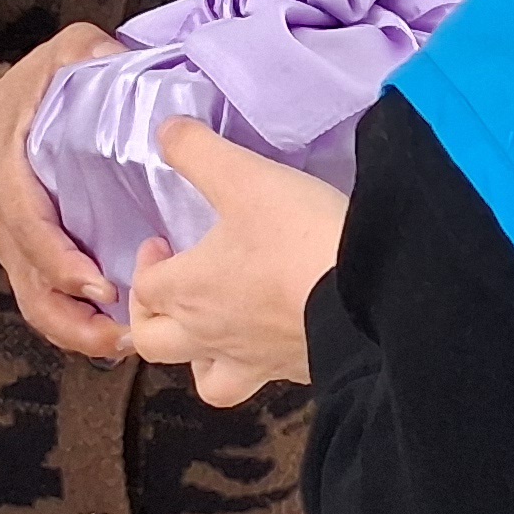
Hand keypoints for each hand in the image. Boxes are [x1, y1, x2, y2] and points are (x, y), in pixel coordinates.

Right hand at [0, 23, 129, 360]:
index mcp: (4, 171)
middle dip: (72, 316)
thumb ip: (84, 53)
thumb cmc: (24, 91)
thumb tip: (113, 59)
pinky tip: (112, 338)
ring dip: (74, 332)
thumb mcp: (56, 56)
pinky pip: (43, 301)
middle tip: (124, 332)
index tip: (98, 283)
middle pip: (29, 283)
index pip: (25, 226)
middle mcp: (3, 218)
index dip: (59, 260)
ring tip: (122, 346)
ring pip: (34, 302)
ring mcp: (12, 245)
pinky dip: (73, 326)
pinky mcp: (25, 259)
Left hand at [124, 119, 347, 405]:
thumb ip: (198, 151)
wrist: (369, 296)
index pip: (144, 289)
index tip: (165, 241)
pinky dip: (256, 364)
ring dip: (198, 358)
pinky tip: (273, 339)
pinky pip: (261, 382)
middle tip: (173, 291)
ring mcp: (253, 361)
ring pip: (205, 379)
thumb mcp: (245, 177)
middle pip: (155, 345)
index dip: (145, 265)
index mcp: (189, 290)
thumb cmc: (297, 237)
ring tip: (214, 331)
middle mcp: (211, 334)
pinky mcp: (295, 373)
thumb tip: (166, 131)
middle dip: (152, 320)